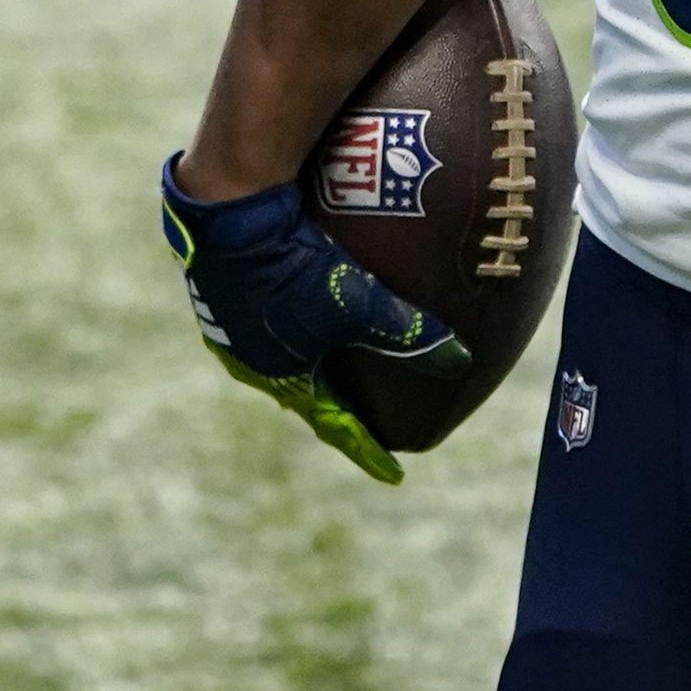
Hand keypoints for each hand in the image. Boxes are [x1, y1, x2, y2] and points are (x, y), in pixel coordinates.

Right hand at [160, 154, 467, 485]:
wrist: (230, 219)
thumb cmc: (293, 270)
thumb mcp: (357, 303)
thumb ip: (407, 332)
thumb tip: (460, 360)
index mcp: (282, 377)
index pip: (334, 425)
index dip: (366, 446)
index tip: (394, 472)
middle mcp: (252, 359)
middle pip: (303, 391)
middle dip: (335, 404)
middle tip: (364, 413)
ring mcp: (235, 323)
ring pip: (283, 350)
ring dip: (313, 357)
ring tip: (339, 354)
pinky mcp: (231, 287)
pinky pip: (273, 309)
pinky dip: (299, 314)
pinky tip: (313, 292)